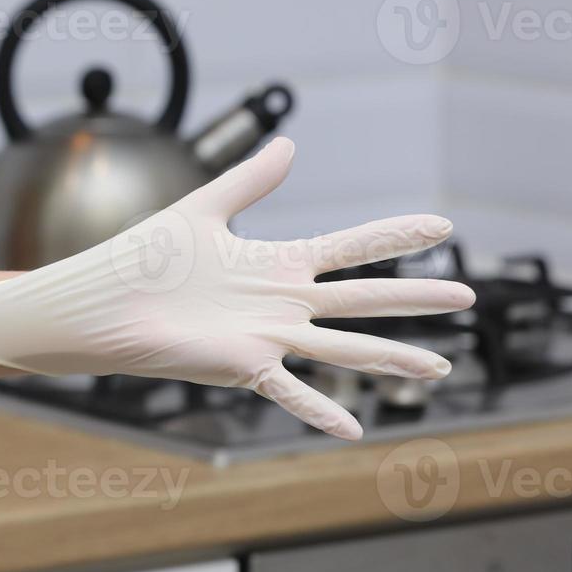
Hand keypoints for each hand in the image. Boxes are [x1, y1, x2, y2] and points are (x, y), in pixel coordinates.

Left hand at [0, 138, 475, 439]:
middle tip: (468, 296)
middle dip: (414, 300)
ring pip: (341, 348)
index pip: (350, 248)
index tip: (441, 227)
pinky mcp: (242, 364)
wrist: (103, 299)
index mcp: (277, 264)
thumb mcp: (205, 208)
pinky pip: (289, 390)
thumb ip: (250, 180)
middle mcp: (282, 303)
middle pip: (361, 300)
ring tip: (440, 367)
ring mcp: (268, 337)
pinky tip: (355, 429)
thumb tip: (289, 141)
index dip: (393, 238)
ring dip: (389, 357)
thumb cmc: (146, 257)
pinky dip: (319, 409)